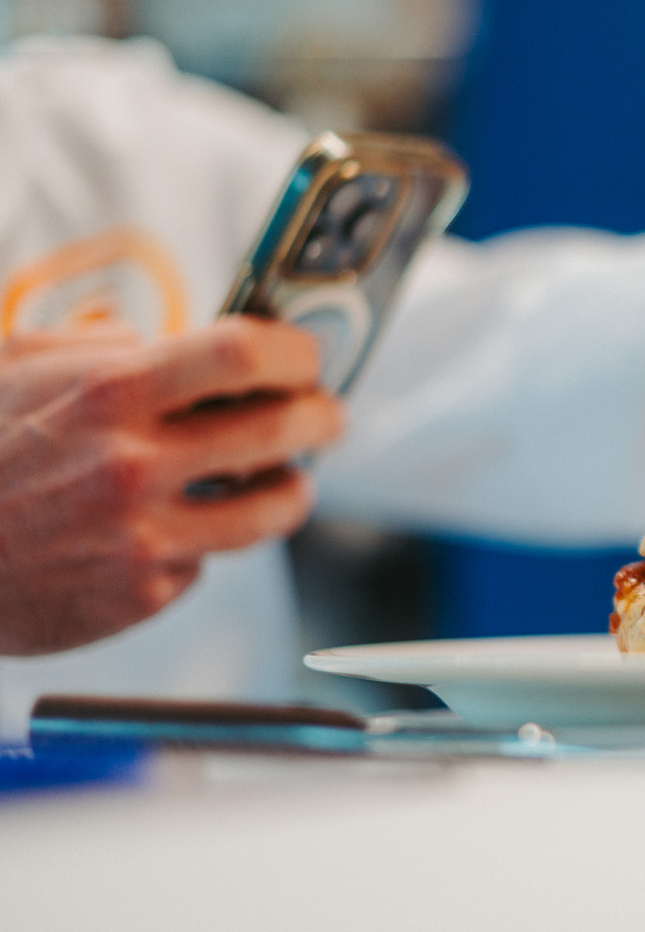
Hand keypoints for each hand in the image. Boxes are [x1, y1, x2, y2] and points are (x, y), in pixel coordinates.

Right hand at [0, 317, 343, 654]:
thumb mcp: (8, 366)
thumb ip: (89, 346)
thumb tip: (154, 337)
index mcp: (108, 392)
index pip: (246, 355)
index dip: (295, 351)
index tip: (307, 357)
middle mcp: (134, 464)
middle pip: (282, 431)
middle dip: (321, 418)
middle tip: (326, 415)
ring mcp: (142, 536)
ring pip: (269, 510)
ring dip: (291, 489)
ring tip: (289, 480)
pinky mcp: (140, 594)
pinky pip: (205, 560)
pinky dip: (205, 541)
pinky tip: (185, 526)